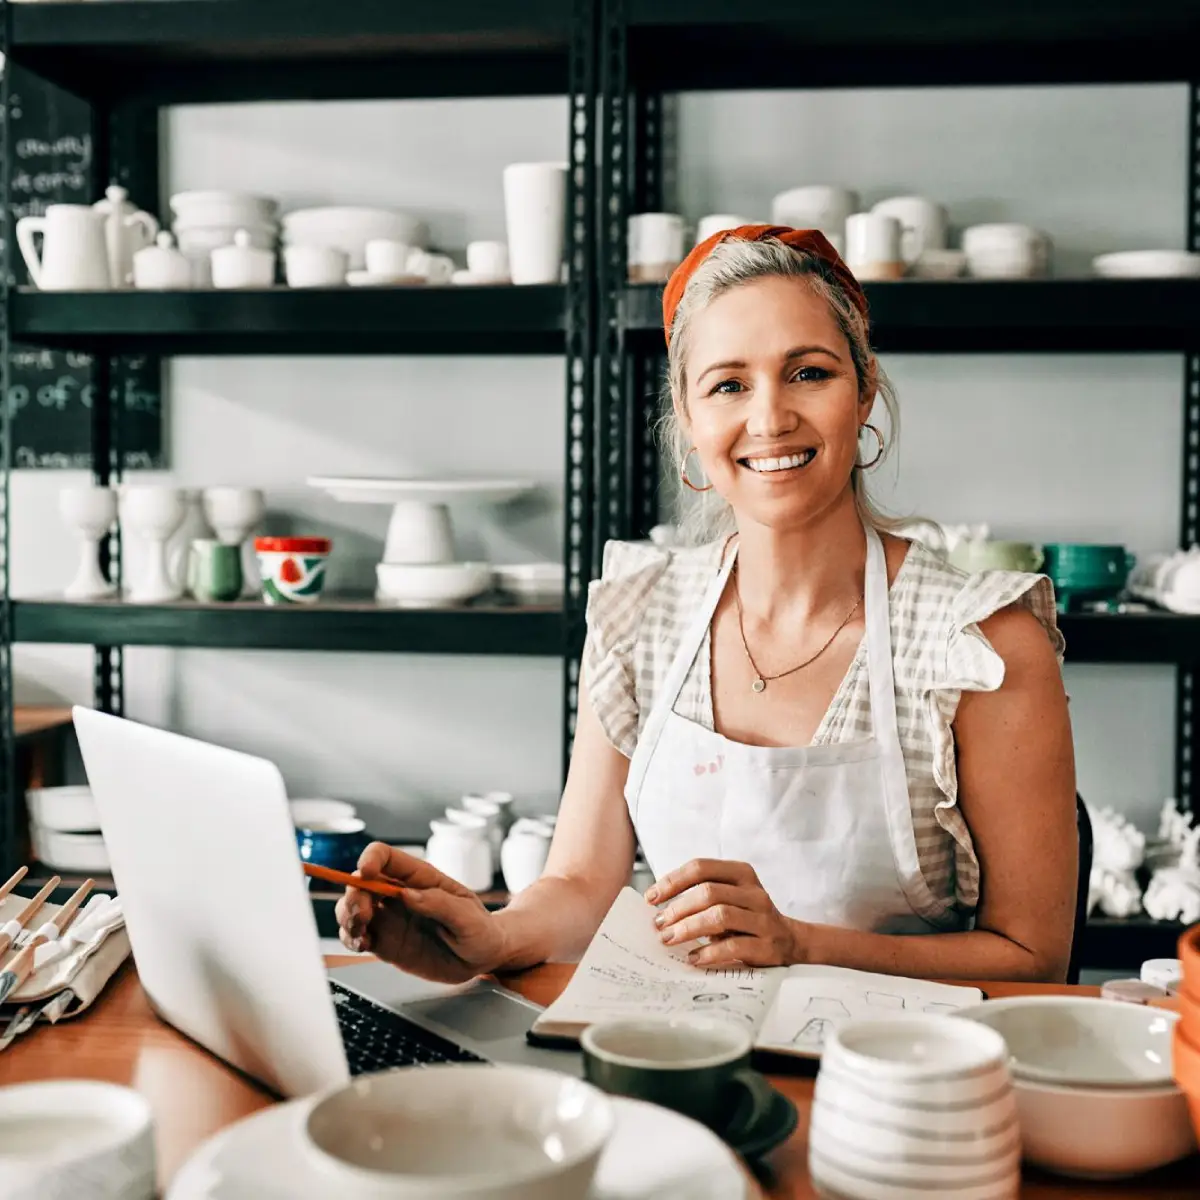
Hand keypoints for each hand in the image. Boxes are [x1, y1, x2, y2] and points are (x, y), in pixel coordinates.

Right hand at [335, 843, 506, 984]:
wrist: (482, 959)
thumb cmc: (481, 931)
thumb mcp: (469, 918)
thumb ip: (441, 905)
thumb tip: (409, 896)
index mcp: (420, 878)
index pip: (385, 856)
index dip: (370, 859)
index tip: (365, 873)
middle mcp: (399, 894)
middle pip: (360, 882)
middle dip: (354, 895)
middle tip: (364, 916)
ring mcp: (390, 918)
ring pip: (352, 908)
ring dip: (346, 917)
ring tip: (360, 933)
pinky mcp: (385, 942)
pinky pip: (356, 935)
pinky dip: (350, 938)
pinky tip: (361, 944)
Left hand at [647, 859, 803, 967]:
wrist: (789, 940)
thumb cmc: (747, 917)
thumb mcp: (729, 896)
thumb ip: (702, 894)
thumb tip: (658, 905)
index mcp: (741, 873)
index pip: (701, 867)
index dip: (673, 881)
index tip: (651, 897)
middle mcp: (753, 892)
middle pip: (709, 892)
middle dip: (678, 908)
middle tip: (659, 924)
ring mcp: (762, 918)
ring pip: (720, 916)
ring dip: (689, 928)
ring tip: (669, 939)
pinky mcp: (766, 945)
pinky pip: (734, 946)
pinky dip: (709, 952)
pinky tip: (693, 958)